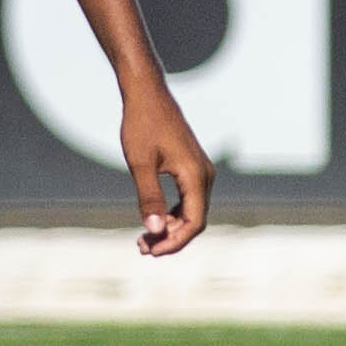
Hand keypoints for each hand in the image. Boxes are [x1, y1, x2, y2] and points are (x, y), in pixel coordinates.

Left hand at [120, 81, 212, 256]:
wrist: (147, 94)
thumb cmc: (141, 124)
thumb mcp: (140, 164)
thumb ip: (149, 198)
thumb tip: (154, 230)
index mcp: (195, 175)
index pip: (194, 223)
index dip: (174, 243)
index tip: (150, 251)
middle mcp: (204, 175)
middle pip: (195, 222)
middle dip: (170, 239)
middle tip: (141, 247)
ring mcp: (200, 171)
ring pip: (191, 213)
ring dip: (170, 229)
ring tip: (143, 239)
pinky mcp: (192, 168)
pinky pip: (188, 201)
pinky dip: (172, 215)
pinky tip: (153, 220)